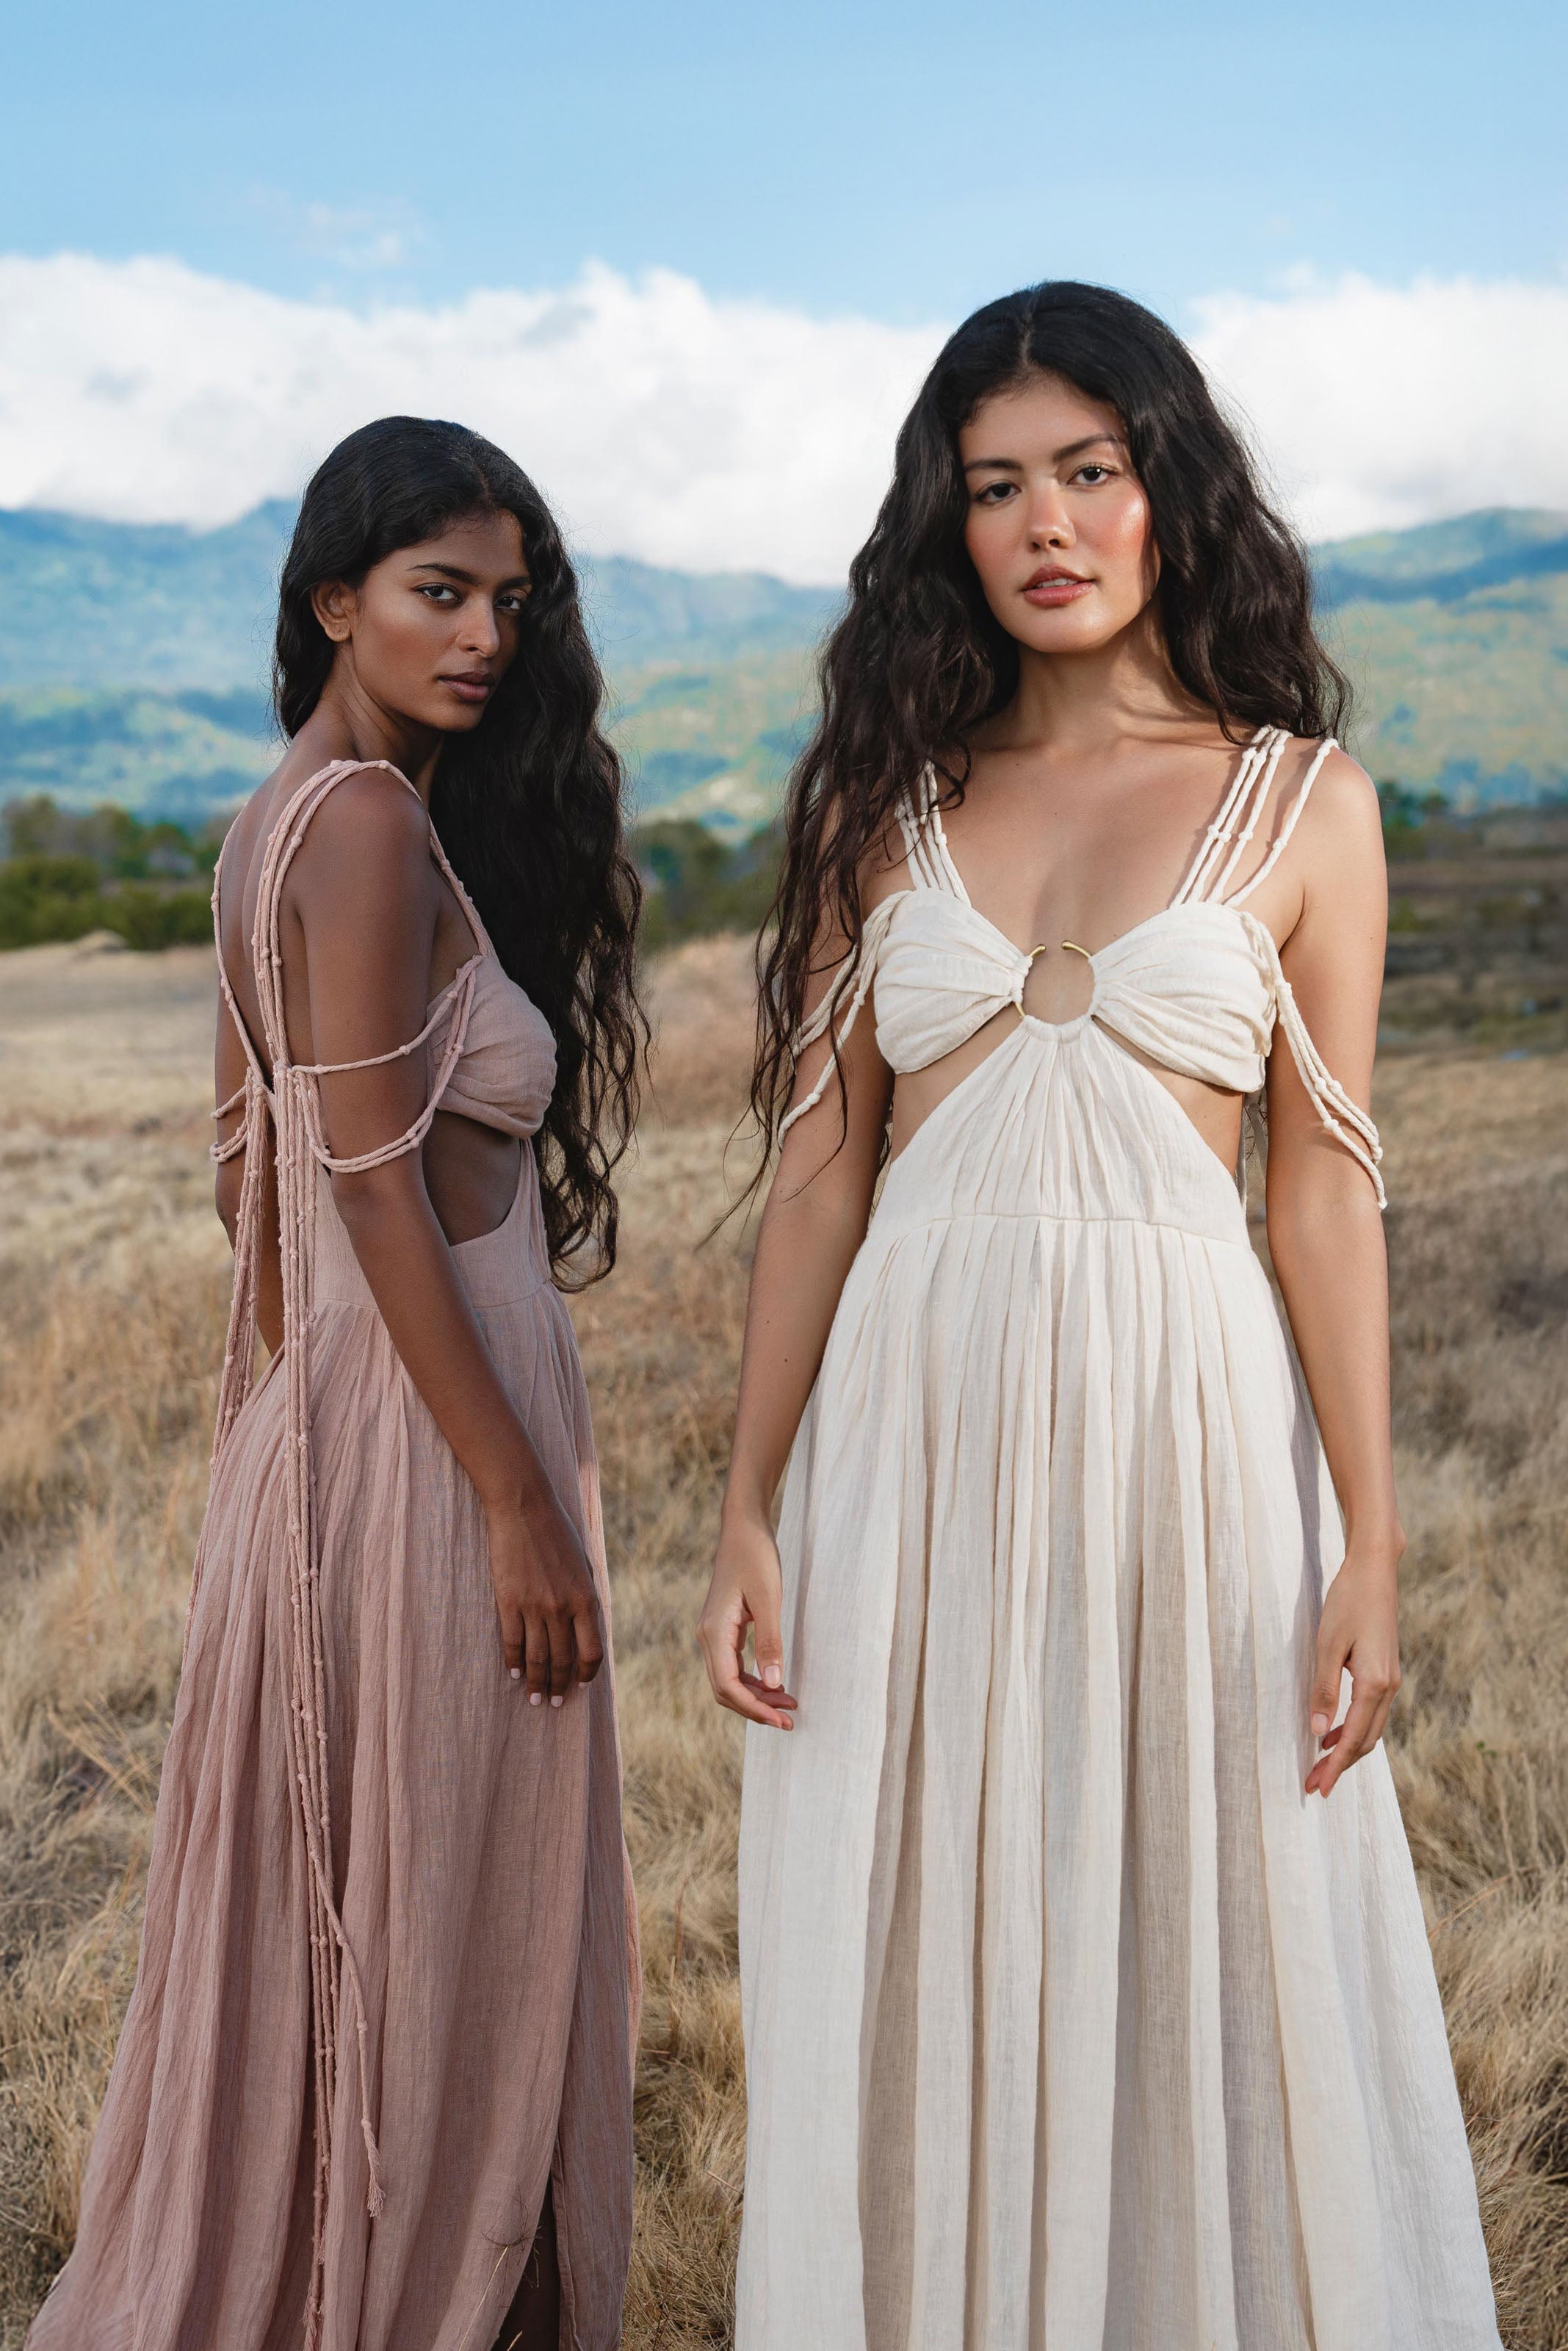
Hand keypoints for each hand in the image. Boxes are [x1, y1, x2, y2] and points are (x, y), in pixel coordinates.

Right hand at [486, 1488, 604, 1706]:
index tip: (579, 1685)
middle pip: (563, 1660)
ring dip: (537, 1682)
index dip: (585, 1674)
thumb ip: (585, 1598)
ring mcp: (534, 1607)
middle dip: (559, 1685)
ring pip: (537, 1658)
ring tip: (535, 1698)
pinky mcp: (508, 1601)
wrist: (525, 1508)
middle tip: (554, 1702)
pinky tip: (515, 1673)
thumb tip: (586, 1628)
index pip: (592, 1652)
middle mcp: (563, 1608)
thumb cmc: (558, 1533)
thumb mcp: (583, 1565)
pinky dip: (514, 1661)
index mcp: (587, 1599)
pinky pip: (512, 1642)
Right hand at [698, 1512, 798, 1730]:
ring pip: (728, 1680)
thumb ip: (770, 1643)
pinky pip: (732, 1666)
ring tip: (788, 1704)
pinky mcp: (723, 1629)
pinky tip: (774, 1684)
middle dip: (756, 1708)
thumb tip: (774, 1685)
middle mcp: (708, 1637)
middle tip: (790, 1720)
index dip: (754, 1708)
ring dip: (756, 1697)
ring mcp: (713, 1634)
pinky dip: (752, 1681)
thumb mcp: (769, 1599)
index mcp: (715, 1632)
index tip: (782, 1720)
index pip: (728, 1686)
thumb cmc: (756, 1558)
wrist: (743, 1528)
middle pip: (725, 1690)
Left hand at [1305, 1548, 1401, 1797]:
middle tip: (1314, 1786)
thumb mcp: (1328, 1645)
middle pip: (1366, 1741)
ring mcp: (1391, 1680)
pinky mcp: (1387, 1671)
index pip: (1354, 1738)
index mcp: (1375, 1684)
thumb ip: (1324, 1690)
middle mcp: (1389, 1687)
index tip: (1318, 1788)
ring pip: (1371, 1729)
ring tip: (1320, 1765)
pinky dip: (1354, 1728)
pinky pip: (1372, 1712)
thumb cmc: (1348, 1602)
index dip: (1335, 1766)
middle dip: (1340, 1766)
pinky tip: (1333, 1732)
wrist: (1375, 1571)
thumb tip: (1318, 1732)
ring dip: (1347, 1749)